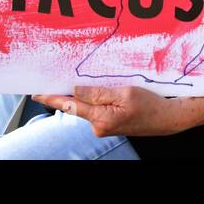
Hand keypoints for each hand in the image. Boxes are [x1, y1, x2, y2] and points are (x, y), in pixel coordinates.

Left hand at [31, 85, 184, 136]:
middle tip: (56, 77)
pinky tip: (99, 90)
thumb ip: (98, 92)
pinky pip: (96, 109)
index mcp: (101, 118)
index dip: (52, 98)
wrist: (167, 119)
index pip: (70, 106)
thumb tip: (76, 90)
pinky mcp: (109, 124)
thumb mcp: (124, 93)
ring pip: (87, 106)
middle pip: (77, 106)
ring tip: (84, 80)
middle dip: (68, 92)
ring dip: (84, 95)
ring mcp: (103, 126)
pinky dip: (94, 99)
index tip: (36, 93)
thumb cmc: (150, 105)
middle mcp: (99, 125)